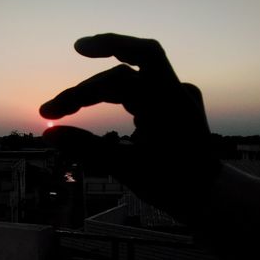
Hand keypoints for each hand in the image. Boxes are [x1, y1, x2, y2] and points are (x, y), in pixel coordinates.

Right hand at [40, 33, 220, 218]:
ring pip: (134, 74)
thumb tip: (48, 134)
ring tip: (71, 104)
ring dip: (102, 86)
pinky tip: (100, 101)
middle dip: (96, 67)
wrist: (210, 195)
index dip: (81, 89)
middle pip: (129, 64)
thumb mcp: (127, 168)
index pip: (119, 79)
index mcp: (169, 103)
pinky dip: (118, 92)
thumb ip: (86, 147)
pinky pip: (142, 86)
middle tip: (67, 75)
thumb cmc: (173, 185)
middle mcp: (176, 90)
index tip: (50, 110)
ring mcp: (176, 94)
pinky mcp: (172, 102)